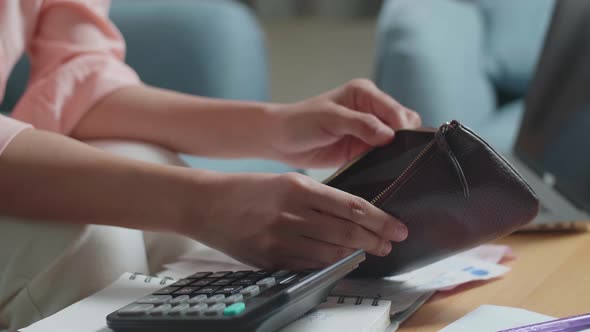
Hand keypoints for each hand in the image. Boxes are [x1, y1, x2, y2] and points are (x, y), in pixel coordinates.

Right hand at [186, 172, 407, 269]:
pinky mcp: (271, 258)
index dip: (379, 219)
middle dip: (375, 239)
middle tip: (391, 242)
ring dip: (357, 254)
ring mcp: (280, 238)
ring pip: (331, 252)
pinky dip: (330, 264)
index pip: (350, 206)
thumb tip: (352, 214)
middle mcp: (292, 213)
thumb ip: (317, 198)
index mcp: (298, 187)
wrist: (207, 203)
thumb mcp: (285, 182)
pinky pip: (309, 265)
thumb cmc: (248, 190)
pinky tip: (342, 262)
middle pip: (346, 231)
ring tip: (372, 252)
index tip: (396, 226)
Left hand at [268, 79, 420, 167]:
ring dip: (396, 153)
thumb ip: (360, 124)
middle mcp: (371, 109)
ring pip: (397, 142)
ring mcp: (369, 131)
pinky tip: (383, 171)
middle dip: (404, 140)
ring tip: (390, 165)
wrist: (281, 140)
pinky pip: (384, 157)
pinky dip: (386, 163)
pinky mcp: (363, 149)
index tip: (396, 144)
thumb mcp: (330, 118)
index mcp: (365, 93)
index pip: (396, 110)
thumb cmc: (301, 122)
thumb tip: (389, 136)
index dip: (401, 127)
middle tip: (395, 157)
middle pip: (404, 124)